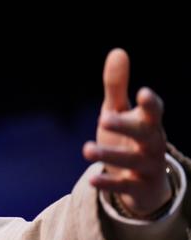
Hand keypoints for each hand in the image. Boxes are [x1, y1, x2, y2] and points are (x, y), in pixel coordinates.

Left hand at [82, 48, 170, 217]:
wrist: (144, 184)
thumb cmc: (128, 139)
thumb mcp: (120, 113)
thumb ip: (117, 87)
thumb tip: (118, 51)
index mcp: (148, 123)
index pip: (154, 111)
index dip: (149, 103)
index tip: (142, 92)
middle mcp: (152, 144)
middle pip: (144, 134)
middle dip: (126, 126)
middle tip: (103, 118)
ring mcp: (146, 167)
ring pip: (131, 161)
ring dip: (109, 154)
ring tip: (85, 150)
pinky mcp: (135, 188)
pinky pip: (123, 186)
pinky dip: (109, 183)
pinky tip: (92, 180)